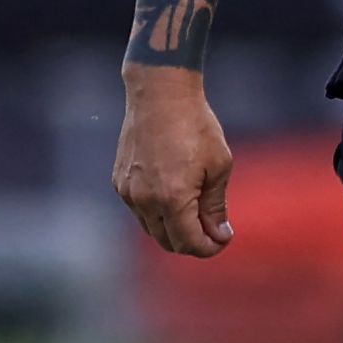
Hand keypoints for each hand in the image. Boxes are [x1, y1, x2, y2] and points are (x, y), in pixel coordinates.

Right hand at [115, 65, 235, 256]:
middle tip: (212, 229)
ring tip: (195, 210)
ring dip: (173, 229)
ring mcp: (128, 192)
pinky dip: (157, 213)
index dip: (209, 248)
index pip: (188, 243)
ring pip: (152, 229)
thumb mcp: (218, 165)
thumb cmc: (195, 126)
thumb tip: (218, 235)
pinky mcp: (119, 181)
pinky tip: (174, 195)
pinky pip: (139, 210)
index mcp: (172, 198)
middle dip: (192, 242)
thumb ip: (215, 206)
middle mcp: (144, 200)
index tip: (223, 240)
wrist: (160, 94)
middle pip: (168, 242)